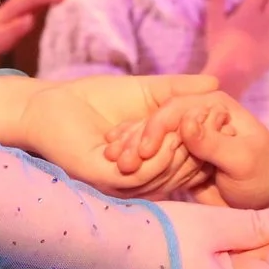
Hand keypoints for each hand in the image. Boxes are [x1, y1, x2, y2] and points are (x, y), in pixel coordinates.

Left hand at [14, 74, 221, 198]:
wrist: (48, 104)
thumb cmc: (92, 99)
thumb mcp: (146, 91)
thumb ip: (177, 90)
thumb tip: (216, 83)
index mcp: (151, 166)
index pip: (192, 162)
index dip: (208, 138)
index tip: (219, 115)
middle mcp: (141, 182)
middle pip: (186, 169)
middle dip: (197, 141)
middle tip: (203, 117)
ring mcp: (124, 185)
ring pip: (168, 172)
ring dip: (178, 143)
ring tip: (182, 120)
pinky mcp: (107, 180)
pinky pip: (145, 172)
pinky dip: (158, 150)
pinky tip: (162, 129)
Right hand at [101, 90, 268, 207]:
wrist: (266, 197)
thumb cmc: (262, 176)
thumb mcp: (243, 160)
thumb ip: (214, 142)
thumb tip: (185, 122)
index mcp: (213, 105)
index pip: (175, 108)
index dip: (155, 127)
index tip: (142, 150)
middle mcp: (196, 114)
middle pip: (157, 120)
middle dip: (136, 137)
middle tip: (117, 159)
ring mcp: (186, 134)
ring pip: (151, 135)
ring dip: (130, 147)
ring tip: (111, 162)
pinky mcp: (177, 154)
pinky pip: (153, 153)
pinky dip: (135, 159)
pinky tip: (116, 166)